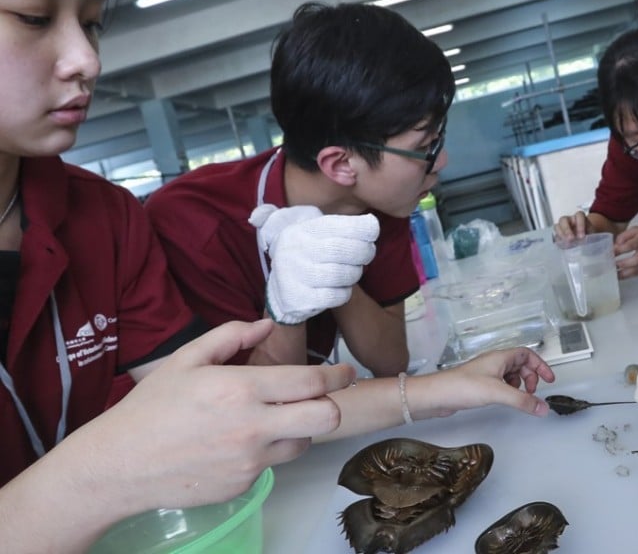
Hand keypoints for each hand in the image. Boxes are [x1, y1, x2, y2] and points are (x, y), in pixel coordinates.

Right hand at [86, 320, 353, 511]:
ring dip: (299, 429)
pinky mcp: (243, 484)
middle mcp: (252, 427)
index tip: (346, 371)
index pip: (311, 382)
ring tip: (273, 419)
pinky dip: (268, 451)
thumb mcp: (186, 359)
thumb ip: (231, 337)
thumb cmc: (152, 408)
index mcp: (240, 389)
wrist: (119, 465)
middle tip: (324, 397)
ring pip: (303, 443)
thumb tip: (265, 325)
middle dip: (332, 404)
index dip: (337, 375)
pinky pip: (273, 464)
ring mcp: (250, 461)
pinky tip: (240, 442)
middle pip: (325, 418)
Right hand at [249, 204, 378, 324]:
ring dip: (354, 273)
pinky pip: (335, 296)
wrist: (281, 288)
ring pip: (342, 275)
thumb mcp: (312, 229)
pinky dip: (344, 292)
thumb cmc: (308, 253)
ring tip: (352, 270)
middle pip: (345, 250)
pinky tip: (341, 287)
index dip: (364, 228)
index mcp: (303, 229)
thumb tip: (368, 222)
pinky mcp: (299, 298)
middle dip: (364, 252)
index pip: (340, 226)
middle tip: (367, 254)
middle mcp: (297, 250)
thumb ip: (336, 222)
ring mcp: (296, 275)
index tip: (372, 232)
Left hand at [408, 348, 555, 418]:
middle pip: (520, 364)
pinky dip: (508, 391)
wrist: (436, 396)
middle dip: (531, 377)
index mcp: (500, 358)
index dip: (540, 365)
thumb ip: (522, 401)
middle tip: (533, 392)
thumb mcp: (498, 393)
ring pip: (510, 375)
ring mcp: (486, 374)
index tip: (549, 379)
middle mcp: (493, 363)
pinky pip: (501, 385)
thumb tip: (542, 407)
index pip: (527, 354)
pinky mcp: (479, 385)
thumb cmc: (461, 386)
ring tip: (517, 397)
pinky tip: (503, 400)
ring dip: (519, 385)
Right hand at [554, 211, 591, 240]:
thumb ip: (591, 236)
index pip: (579, 216)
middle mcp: (569, 220)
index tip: (582, 236)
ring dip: (561, 235)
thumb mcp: (593, 233)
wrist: (586, 237)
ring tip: (567, 243)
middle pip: (564, 220)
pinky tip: (564, 245)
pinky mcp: (559, 234)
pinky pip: (555, 236)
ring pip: (557, 226)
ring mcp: (562, 226)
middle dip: (567, 230)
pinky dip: (559, 241)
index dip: (580, 225)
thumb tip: (588, 241)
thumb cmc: (589, 233)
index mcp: (579, 217)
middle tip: (571, 239)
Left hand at [613, 227, 637, 277]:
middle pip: (636, 259)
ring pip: (637, 269)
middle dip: (623, 263)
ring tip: (613, 273)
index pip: (630, 245)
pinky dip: (628, 276)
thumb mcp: (637, 230)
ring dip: (624, 273)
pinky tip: (619, 276)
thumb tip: (614, 245)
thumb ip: (625, 236)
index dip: (619, 249)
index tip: (609, 252)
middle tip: (612, 264)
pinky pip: (637, 273)